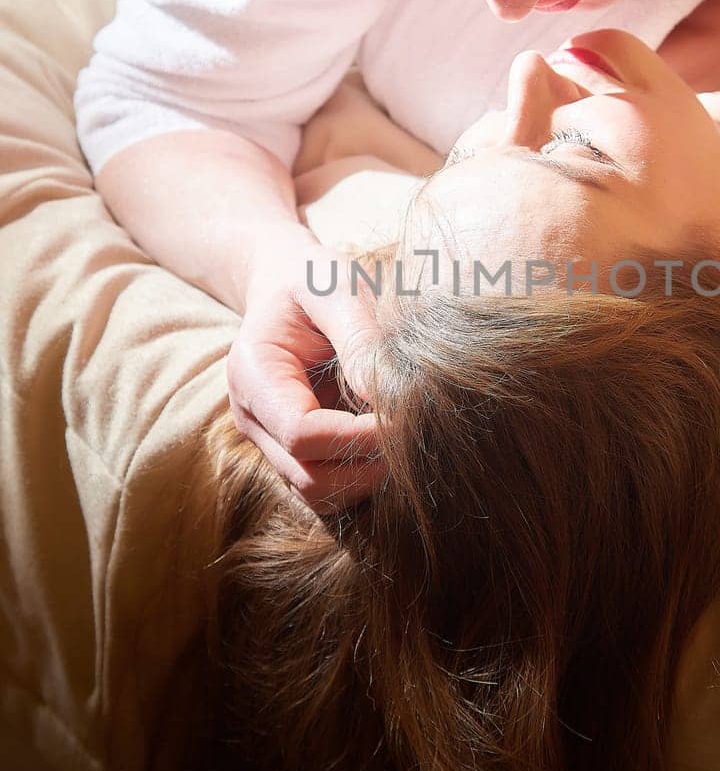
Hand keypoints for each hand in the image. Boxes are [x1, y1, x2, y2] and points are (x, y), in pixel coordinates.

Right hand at [227, 236, 384, 513]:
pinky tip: (391, 448)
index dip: (359, 436)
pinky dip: (362, 479)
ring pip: (318, 493)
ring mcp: (270, 441)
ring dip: (368, 479)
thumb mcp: (337, 287)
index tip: (406, 416)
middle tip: (416, 433)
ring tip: (406, 441)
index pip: (302, 434)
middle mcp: (253, 418)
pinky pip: (327, 488)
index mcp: (253, 375)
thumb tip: (388, 398)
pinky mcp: (293, 452)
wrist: (288, 282)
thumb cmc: (315, 277)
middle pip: (309, 477)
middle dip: (368, 465)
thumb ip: (360, 338)